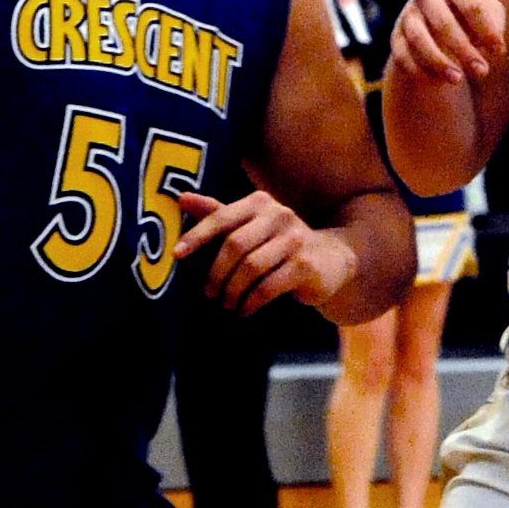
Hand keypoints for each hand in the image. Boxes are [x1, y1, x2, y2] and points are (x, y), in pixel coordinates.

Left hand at [177, 189, 343, 317]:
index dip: (197, 236)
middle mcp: (279, 214)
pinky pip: (268, 287)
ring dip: (232, 292)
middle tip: (208, 293)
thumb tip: (181, 198)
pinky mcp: (306, 265)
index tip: (176, 255)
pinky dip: (250, 302)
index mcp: (259, 202)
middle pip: (234, 245)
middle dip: (215, 274)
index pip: (221, 217)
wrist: (331, 258)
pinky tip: (244, 309)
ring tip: (226, 303)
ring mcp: (295, 239)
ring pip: (250, 268)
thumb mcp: (249, 225)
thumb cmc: (279, 242)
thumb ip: (217, 213)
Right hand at [394, 0, 506, 86]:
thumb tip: (493, 44)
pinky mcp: (396, 37)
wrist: (441, 23)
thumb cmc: (473, 18)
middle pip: (443, 23)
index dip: (488, 31)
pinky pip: (403, 56)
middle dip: (464, 51)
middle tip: (482, 72)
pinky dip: (420, 71)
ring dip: (439, 62)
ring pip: (419, 39)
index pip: (472, 6)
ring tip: (458, 80)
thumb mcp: (491, 15)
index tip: (500, 53)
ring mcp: (408, 14)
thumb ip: (495, 24)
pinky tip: (439, 82)